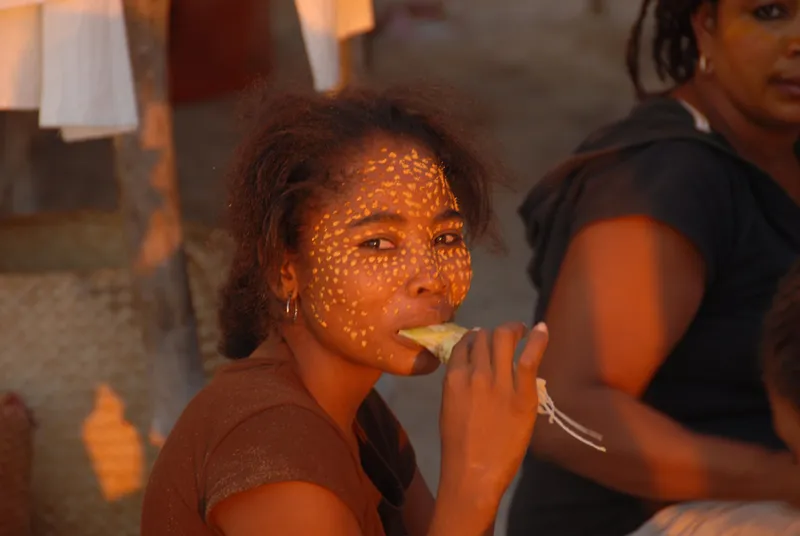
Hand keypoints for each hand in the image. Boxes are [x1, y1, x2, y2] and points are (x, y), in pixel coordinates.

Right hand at [438, 322, 547, 508]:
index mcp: (454, 378)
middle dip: (494, 332)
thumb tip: (472, 370)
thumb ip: (459, 385)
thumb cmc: (459, 446)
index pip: (464, 344)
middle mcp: (475, 373)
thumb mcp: (450, 407)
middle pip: (485, 338)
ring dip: (512, 330)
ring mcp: (500, 382)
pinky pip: (531, 356)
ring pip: (504, 340)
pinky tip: (542, 328)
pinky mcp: (523, 393)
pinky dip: (537, 338)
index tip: (481, 336)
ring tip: (520, 329)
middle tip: (506, 332)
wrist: (473, 472)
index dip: (474, 337)